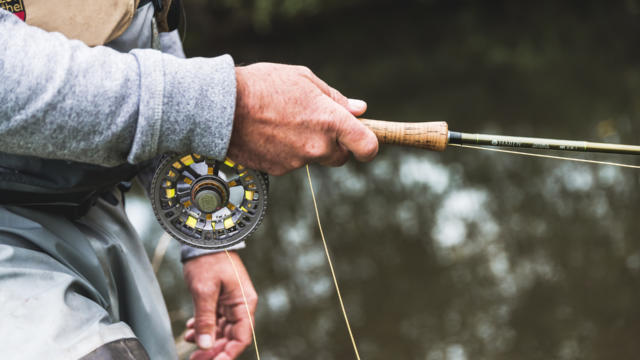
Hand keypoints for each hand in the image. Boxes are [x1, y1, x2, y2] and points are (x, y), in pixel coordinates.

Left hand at [183, 251, 256, 359]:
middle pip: (231, 337)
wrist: (204, 239)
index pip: (242, 338)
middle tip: (194, 358)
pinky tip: (190, 330)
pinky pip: (214, 320)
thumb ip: (205, 320)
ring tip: (188, 342)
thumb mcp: (204, 291)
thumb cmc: (208, 260)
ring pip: (221, 330)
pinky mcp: (220, 299)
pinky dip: (203, 327)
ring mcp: (230, 302)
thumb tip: (205, 345)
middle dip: (213, 349)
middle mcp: (240, 305)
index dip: (228, 354)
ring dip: (206, 339)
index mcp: (244, 303)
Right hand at [227, 63, 378, 174]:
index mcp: (330, 121)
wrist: (222, 107)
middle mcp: (318, 146)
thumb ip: (335, 98)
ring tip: (282, 122)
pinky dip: (285, 152)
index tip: (364, 143)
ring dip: (306, 146)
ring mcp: (297, 162)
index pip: (367, 146)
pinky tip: (269, 134)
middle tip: (314, 124)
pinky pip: (290, 164)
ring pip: (312, 159)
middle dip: (334, 145)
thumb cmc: (264, 85)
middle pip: (340, 157)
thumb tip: (360, 110)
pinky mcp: (278, 171)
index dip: (369, 147)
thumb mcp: (304, 79)